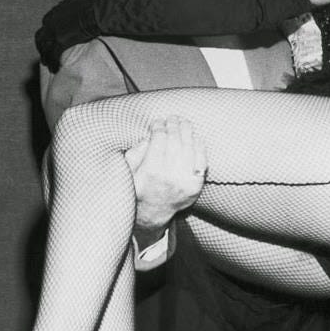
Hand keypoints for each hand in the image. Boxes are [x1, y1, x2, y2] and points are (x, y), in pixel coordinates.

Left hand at [35, 0, 98, 72]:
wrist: (96, 13)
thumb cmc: (90, 7)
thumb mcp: (75, 2)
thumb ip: (67, 6)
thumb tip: (69, 5)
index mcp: (53, 13)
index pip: (45, 25)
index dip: (46, 35)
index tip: (50, 40)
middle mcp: (50, 22)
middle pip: (40, 38)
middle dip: (41, 47)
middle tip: (44, 54)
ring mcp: (54, 33)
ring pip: (45, 48)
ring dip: (46, 57)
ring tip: (48, 64)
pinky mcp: (61, 42)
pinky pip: (54, 55)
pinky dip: (53, 63)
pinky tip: (55, 68)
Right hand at [124, 116, 207, 241]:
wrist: (153, 212)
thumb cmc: (138, 187)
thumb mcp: (128, 170)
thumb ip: (136, 152)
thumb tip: (150, 137)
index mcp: (151, 170)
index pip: (159, 138)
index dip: (158, 126)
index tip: (156, 122)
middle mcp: (170, 175)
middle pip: (175, 140)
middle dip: (173, 125)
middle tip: (172, 118)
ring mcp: (185, 181)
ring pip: (190, 148)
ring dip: (187, 131)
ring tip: (184, 122)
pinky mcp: (196, 185)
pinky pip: (201, 161)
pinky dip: (199, 147)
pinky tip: (195, 137)